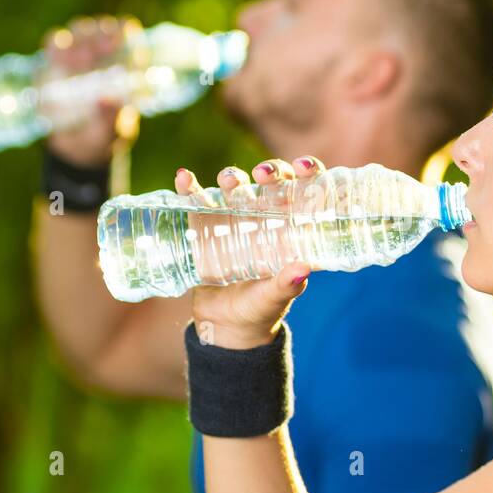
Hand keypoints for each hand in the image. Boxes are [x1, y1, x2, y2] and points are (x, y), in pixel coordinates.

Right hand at [43, 14, 141, 166]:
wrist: (76, 150)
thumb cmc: (103, 136)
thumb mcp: (111, 132)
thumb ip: (111, 118)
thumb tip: (106, 100)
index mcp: (126, 66)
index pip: (128, 34)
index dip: (123, 31)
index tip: (116, 40)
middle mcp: (103, 56)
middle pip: (101, 28)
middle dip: (98, 35)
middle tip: (94, 54)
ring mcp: (78, 57)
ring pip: (78, 31)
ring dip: (78, 40)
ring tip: (76, 63)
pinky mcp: (54, 63)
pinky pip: (54, 43)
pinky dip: (55, 46)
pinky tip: (57, 60)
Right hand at [181, 155, 326, 349]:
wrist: (224, 325)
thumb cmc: (260, 309)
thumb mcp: (274, 297)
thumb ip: (287, 285)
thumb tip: (302, 269)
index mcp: (291, 227)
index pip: (305, 190)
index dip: (308, 171)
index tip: (303, 167)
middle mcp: (264, 215)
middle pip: (270, 180)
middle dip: (269, 170)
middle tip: (263, 175)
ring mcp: (233, 217)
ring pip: (235, 185)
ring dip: (232, 176)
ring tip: (228, 181)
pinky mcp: (204, 224)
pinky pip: (196, 200)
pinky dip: (189, 188)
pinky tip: (184, 178)